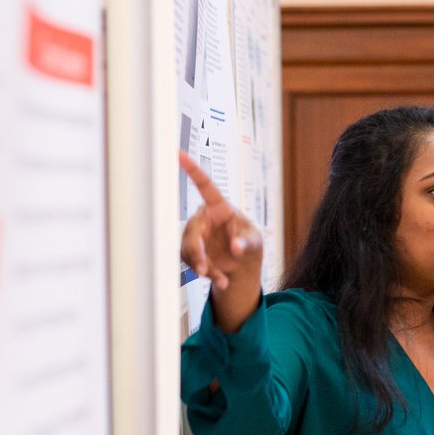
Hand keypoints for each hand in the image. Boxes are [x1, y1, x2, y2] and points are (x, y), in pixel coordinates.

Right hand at [179, 150, 262, 291]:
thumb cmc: (249, 244)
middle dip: (196, 251)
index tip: (179, 153)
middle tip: (204, 268)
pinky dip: (207, 274)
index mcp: (219, 208)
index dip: (192, 169)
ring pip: (188, 249)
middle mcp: (204, 219)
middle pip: (191, 230)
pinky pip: (192, 262)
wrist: (243, 265)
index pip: (205, 186)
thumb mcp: (254, 243)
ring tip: (219, 279)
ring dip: (201, 266)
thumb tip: (236, 247)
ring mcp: (196, 235)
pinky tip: (221, 281)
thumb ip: (247, 243)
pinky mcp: (192, 250)